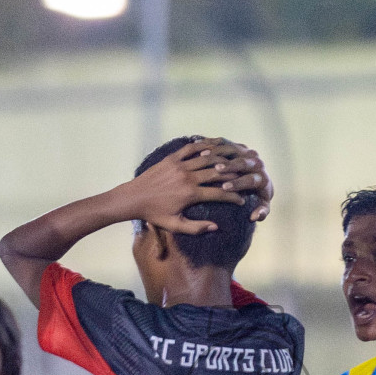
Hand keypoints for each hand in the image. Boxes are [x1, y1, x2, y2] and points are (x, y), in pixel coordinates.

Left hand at [122, 139, 265, 234]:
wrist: (133, 198)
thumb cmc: (154, 214)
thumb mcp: (175, 225)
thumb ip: (196, 228)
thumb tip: (216, 227)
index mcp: (191, 194)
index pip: (219, 193)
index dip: (233, 197)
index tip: (241, 200)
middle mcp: (188, 177)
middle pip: (217, 172)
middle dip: (232, 174)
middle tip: (242, 175)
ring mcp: (179, 166)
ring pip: (206, 158)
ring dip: (221, 159)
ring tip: (232, 160)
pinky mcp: (171, 159)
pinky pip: (190, 149)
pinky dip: (203, 146)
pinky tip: (212, 146)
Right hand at [195, 138, 273, 221]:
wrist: (261, 183)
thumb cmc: (259, 199)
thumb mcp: (263, 207)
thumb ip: (262, 212)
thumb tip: (255, 216)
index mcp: (263, 178)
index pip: (251, 179)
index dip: (238, 183)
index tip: (225, 187)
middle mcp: (257, 163)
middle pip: (243, 161)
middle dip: (229, 165)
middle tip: (216, 169)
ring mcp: (247, 152)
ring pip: (233, 149)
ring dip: (219, 152)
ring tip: (204, 156)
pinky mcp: (238, 147)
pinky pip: (225, 142)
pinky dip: (213, 144)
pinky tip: (201, 147)